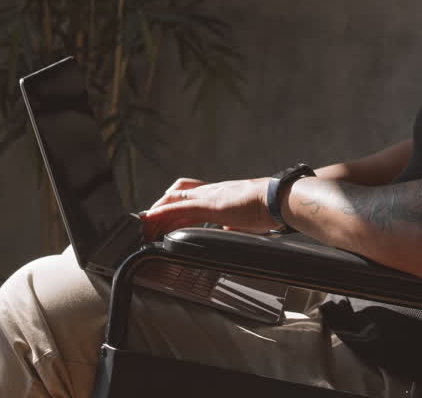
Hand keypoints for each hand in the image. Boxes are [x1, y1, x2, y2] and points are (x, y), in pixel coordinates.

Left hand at [140, 177, 276, 240]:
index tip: (162, 221)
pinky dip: (161, 213)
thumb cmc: (267, 209)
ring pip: (173, 200)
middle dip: (160, 211)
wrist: (277, 199)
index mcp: (218, 195)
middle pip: (176, 196)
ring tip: (144, 226)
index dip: (173, 208)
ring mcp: (208, 196)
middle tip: (148, 225)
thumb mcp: (245, 218)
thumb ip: (233, 223)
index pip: (188, 197)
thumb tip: (228, 230)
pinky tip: (150, 219)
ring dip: (156, 213)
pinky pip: (178, 207)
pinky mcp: (209, 204)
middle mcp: (210, 191)